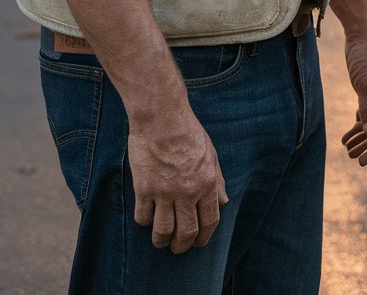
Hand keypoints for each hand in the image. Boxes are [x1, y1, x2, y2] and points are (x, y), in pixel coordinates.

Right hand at [128, 112, 228, 252]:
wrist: (162, 117)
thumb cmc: (188, 132)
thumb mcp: (211, 154)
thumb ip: (217, 180)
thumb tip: (224, 202)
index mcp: (207, 183)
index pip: (209, 221)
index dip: (204, 237)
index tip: (198, 244)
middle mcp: (187, 191)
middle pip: (186, 232)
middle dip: (182, 246)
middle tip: (178, 248)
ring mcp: (164, 191)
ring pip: (163, 231)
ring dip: (162, 241)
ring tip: (161, 241)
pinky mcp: (144, 189)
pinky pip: (143, 217)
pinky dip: (145, 222)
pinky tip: (147, 218)